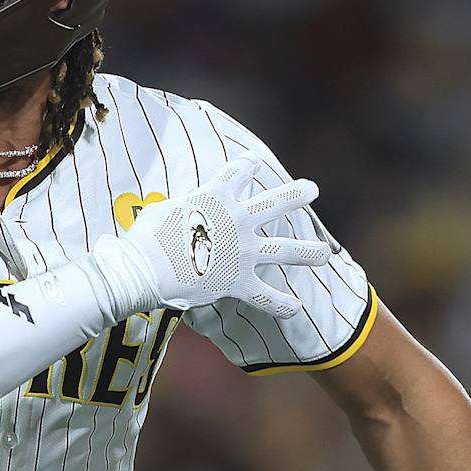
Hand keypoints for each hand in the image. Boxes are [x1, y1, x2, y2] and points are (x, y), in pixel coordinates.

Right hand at [86, 156, 330, 320]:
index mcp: (215, 197)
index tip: (252, 163)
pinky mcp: (239, 282)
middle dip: (297, 194)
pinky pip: (265, 297)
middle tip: (312, 188)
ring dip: (308, 251)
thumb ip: (180, 211)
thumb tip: (179, 217)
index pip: (238, 173)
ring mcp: (243, 252)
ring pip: (285, 251)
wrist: (145, 270)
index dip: (247, 166)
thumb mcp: (162, 212)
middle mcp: (237, 220)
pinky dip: (280, 304)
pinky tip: (295, 308)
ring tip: (325, 253)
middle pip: (275, 203)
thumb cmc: (145, 239)